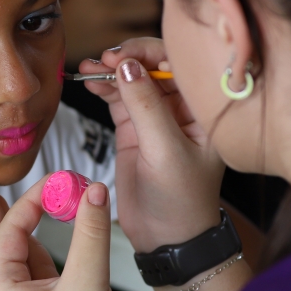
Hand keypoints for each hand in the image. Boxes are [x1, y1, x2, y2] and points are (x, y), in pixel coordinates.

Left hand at [0, 176, 142, 290]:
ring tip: (8, 195)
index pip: (10, 229)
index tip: (60, 178)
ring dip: (20, 225)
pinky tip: (43, 231)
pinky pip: (31, 268)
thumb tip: (94, 189)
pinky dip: (39, 245)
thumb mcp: (88, 282)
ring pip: (13, 253)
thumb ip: (90, 232)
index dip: (33, 199)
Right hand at [60, 0, 159, 63]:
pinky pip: (143, 33)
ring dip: (151, 17)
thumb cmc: (77, 13)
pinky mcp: (108, 39)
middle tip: (147, 10)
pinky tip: (134, 41)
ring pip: (151, 10)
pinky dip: (143, 38)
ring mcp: (105, 15)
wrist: (43, 41)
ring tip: (142, 24)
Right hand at [79, 39, 225, 252]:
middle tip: (103, 60)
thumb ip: (146, 106)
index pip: (178, 64)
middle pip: (152, 66)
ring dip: (109, 71)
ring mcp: (155, 117)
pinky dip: (103, 88)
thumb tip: (126, 65)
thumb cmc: (181, 199)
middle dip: (126, 58)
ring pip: (132, 80)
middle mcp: (181, 107)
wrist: (167, 237)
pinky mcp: (134, 129)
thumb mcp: (165, 150)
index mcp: (201, 108)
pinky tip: (90, 82)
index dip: (149, 52)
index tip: (122, 56)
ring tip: (88, 69)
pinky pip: (118, 99)